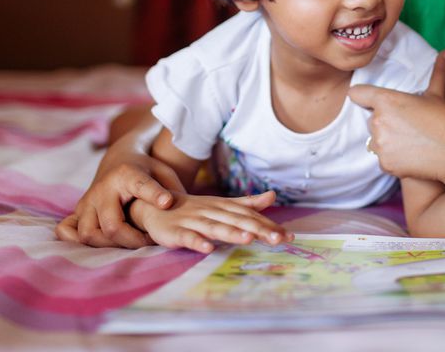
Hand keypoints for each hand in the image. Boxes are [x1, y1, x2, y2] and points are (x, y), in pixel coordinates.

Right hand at [55, 128, 182, 247]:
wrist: (119, 159)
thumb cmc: (146, 170)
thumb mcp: (163, 171)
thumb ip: (172, 189)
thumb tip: (175, 210)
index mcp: (127, 174)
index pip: (140, 185)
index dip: (153, 194)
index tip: (167, 202)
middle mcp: (102, 188)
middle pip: (111, 225)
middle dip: (132, 240)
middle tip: (150, 240)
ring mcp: (87, 201)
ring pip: (88, 234)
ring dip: (109, 246)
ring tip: (130, 242)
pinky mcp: (78, 211)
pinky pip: (67, 231)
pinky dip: (76, 242)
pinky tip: (99, 244)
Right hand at [131, 190, 292, 253]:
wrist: (155, 206)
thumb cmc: (194, 209)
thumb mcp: (222, 205)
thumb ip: (247, 203)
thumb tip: (273, 195)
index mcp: (224, 207)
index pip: (250, 216)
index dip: (269, 225)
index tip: (289, 236)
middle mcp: (211, 212)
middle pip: (237, 220)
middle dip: (258, 229)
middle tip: (279, 239)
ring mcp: (193, 221)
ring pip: (215, 227)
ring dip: (232, 233)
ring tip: (249, 239)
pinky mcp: (175, 232)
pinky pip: (187, 237)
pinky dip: (197, 242)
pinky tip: (207, 249)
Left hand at [349, 49, 444, 188]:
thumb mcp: (438, 94)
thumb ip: (438, 71)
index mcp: (386, 101)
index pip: (357, 94)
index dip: (363, 97)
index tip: (367, 100)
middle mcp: (378, 121)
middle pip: (371, 120)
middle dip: (385, 123)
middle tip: (409, 126)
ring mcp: (380, 145)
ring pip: (376, 141)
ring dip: (388, 142)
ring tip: (412, 142)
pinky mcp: (385, 164)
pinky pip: (383, 159)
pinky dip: (395, 159)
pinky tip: (413, 156)